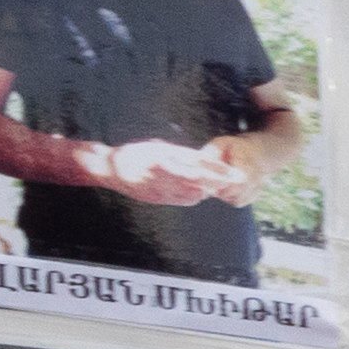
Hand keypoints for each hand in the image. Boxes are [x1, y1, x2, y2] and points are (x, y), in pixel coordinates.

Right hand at [97, 138, 249, 208]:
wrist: (111, 171)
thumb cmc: (136, 154)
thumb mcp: (160, 148)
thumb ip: (183, 155)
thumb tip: (206, 159)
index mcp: (165, 159)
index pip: (198, 166)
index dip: (218, 170)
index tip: (235, 173)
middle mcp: (164, 175)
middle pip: (199, 182)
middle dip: (219, 182)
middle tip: (237, 180)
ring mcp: (161, 189)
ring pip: (194, 193)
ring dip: (208, 189)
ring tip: (220, 184)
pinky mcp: (160, 199)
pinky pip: (184, 200)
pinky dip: (195, 196)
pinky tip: (200, 191)